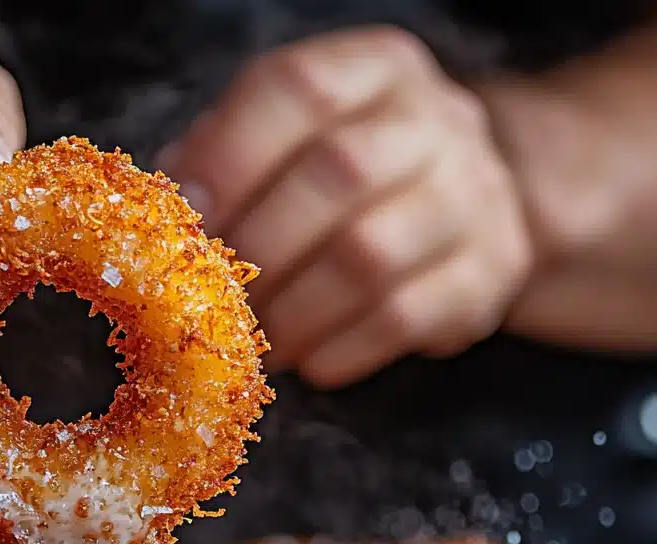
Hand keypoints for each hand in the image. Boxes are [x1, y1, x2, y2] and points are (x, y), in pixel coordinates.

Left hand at [159, 28, 531, 387]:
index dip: (231, 155)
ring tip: (256, 339)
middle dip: (259, 246)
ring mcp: (477, 194)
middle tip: (215, 296)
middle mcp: (436, 119)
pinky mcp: (493, 270)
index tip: (186, 217)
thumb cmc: (342, 179)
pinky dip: (340, 349)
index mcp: (374, 70)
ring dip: (294, 311)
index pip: (301, 88)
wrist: (462, 206)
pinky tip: (308, 360)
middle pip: (341, 172)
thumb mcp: (287, 142)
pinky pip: (405, 318)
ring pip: (372, 255)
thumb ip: (225, 160)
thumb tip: (164, 216)